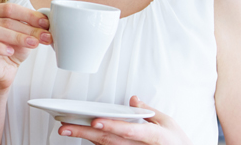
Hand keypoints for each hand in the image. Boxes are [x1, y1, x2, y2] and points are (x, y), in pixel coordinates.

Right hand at [0, 3, 51, 89]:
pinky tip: (11, 51)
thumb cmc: (11, 52)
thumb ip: (31, 27)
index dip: (28, 15)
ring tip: (32, 43)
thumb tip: (47, 21)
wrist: (2, 74)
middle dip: (27, 28)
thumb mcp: (24, 36)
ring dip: (17, 37)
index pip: (9, 8)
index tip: (45, 23)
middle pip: (4, 20)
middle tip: (43, 36)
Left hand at [58, 96, 191, 144]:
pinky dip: (94, 142)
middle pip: (108, 140)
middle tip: (65, 127)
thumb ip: (148, 111)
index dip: (111, 126)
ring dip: (85, 137)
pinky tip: (81, 135)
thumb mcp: (167, 122)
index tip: (96, 121)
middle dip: (85, 132)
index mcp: (151, 136)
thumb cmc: (175, 142)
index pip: (128, 130)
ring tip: (67, 129)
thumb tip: (133, 100)